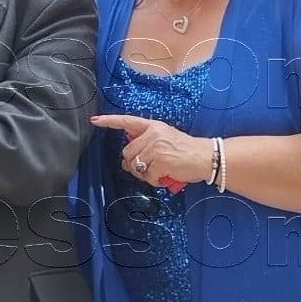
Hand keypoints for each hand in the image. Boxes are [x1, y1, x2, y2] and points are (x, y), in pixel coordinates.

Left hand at [90, 114, 212, 186]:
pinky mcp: (160, 161)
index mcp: (153, 126)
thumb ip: (147, 142)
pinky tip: (165, 176)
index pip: (127, 121)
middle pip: (127, 152)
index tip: (95, 120)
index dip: (110, 121)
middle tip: (148, 168)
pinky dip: (154, 180)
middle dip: (133, 164)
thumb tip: (128, 160)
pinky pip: (147, 176)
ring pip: (135, 166)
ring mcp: (156, 148)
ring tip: (159, 171)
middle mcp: (153, 134)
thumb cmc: (186, 149)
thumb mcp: (166, 137)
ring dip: (145, 174)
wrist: (205, 156)